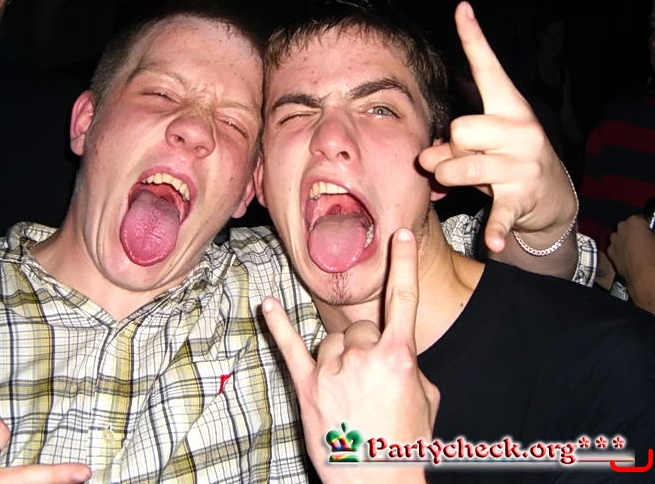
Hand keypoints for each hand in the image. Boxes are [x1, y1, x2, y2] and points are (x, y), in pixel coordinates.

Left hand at [262, 229, 438, 483]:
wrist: (378, 482)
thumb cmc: (406, 443)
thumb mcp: (427, 398)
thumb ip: (409, 363)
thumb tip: (392, 351)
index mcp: (398, 357)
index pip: (402, 300)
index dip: (403, 264)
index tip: (398, 236)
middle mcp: (364, 358)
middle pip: (360, 328)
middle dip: (366, 346)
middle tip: (371, 379)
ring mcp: (332, 371)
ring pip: (332, 340)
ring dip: (340, 356)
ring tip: (349, 390)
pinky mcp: (308, 387)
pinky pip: (290, 348)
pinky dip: (278, 326)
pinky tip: (267, 305)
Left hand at [419, 1, 576, 256]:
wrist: (550, 197)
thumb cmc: (504, 159)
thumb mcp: (483, 140)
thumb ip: (453, 138)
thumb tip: (425, 155)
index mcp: (508, 107)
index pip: (487, 68)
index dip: (473, 38)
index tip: (460, 8)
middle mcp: (519, 129)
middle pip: (460, 128)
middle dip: (444, 147)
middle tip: (448, 158)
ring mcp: (521, 163)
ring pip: (460, 166)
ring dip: (448, 176)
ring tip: (453, 182)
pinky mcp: (521, 197)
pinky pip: (498, 211)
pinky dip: (494, 227)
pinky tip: (491, 242)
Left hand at [608, 215, 654, 313]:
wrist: (645, 277)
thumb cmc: (654, 258)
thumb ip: (652, 232)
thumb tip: (652, 235)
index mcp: (634, 222)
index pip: (642, 219)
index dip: (648, 226)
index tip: (651, 232)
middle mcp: (620, 229)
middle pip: (630, 228)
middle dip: (637, 233)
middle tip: (648, 242)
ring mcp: (614, 241)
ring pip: (623, 238)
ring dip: (629, 242)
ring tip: (642, 252)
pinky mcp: (611, 253)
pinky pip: (618, 248)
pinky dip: (624, 251)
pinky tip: (634, 258)